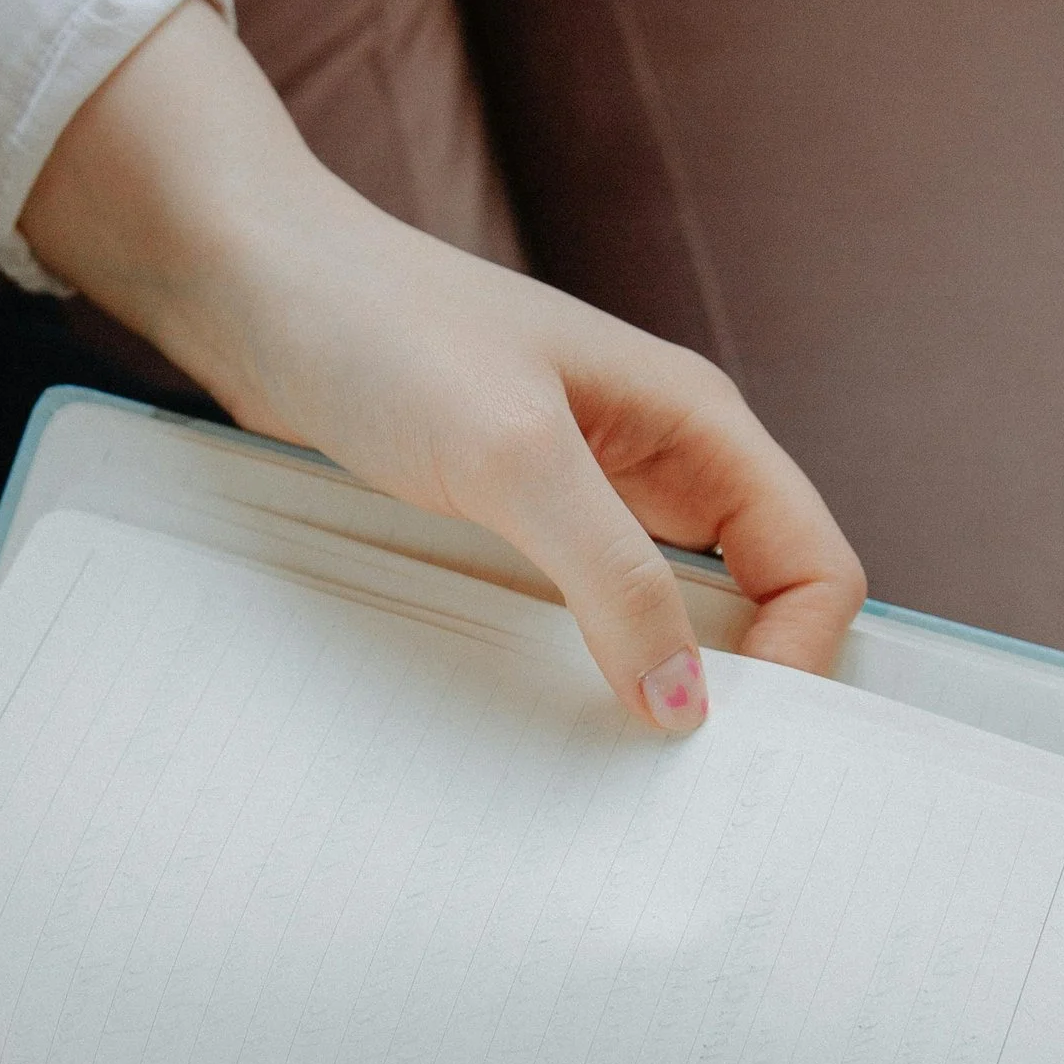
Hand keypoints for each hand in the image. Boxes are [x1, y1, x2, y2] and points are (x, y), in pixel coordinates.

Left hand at [20, 1, 865, 722]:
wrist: (249, 279)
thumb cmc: (378, 332)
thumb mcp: (510, 457)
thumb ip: (612, 577)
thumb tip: (686, 706)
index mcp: (695, 424)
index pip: (815, 563)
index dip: (800, 658)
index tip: (726, 739)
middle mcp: (657, 457)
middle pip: (757, 597)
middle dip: (742, 688)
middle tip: (683, 785)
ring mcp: (584, 489)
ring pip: (669, 611)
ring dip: (659, 683)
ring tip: (619, 766)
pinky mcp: (510, 515)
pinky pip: (584, 609)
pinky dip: (585, 666)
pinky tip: (546, 714)